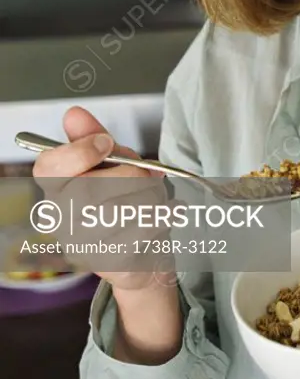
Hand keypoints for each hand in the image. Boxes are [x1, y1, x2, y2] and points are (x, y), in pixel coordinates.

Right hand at [32, 105, 172, 292]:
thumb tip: (74, 114)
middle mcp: (61, 219)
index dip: (79, 152)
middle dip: (129, 176)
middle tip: (149, 175)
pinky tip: (171, 211)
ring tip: (158, 195)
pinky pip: (138, 234)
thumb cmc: (124, 198)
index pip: (48, 168)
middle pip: (88, 191)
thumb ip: (94, 137)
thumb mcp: (112, 160)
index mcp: (57, 188)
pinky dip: (163, 217)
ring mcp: (83, 245)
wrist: (146, 248)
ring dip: (150, 197)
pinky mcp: (110, 264)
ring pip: (118, 213)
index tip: (107, 142)